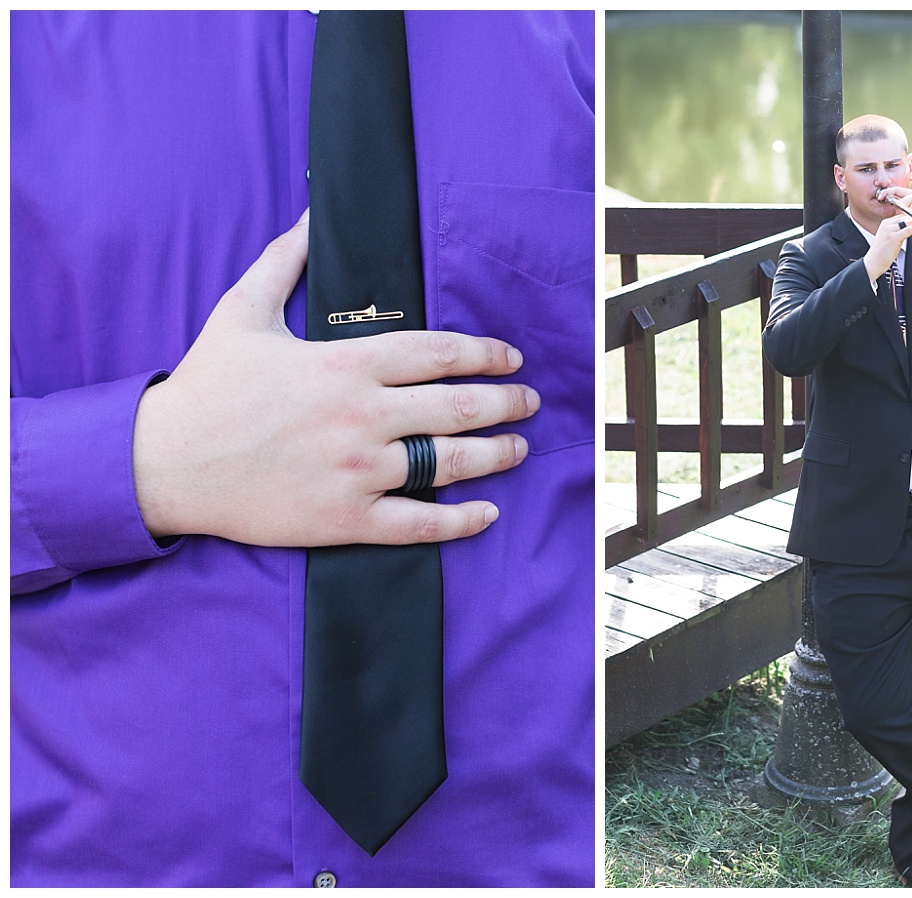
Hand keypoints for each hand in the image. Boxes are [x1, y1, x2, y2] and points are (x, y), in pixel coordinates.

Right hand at [132, 210, 536, 546]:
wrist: (163, 463)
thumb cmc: (205, 386)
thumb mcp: (242, 311)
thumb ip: (284, 261)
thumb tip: (313, 215)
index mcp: (345, 363)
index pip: (441, 353)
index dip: (488, 354)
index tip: (513, 359)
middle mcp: (361, 415)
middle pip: (459, 406)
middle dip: (507, 403)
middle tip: (529, 402)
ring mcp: (357, 470)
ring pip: (450, 463)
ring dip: (497, 455)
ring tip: (518, 448)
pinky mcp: (346, 519)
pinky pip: (419, 524)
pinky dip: (461, 520)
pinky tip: (487, 513)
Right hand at [863, 187, 911, 279]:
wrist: (872, 264)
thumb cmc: (881, 255)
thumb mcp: (890, 239)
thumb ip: (898, 233)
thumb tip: (908, 230)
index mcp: (886, 223)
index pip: (904, 216)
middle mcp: (887, 224)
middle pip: (908, 217)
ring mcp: (890, 230)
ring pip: (910, 221)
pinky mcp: (893, 236)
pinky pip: (909, 229)